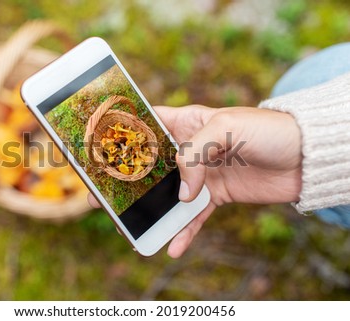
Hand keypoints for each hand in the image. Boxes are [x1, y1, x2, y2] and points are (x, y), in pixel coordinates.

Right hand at [88, 105, 301, 257]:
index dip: (122, 135)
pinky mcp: (214, 196)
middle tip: (103, 196)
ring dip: (150, 212)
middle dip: (127, 181)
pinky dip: (183, 232)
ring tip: (131, 228)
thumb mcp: (228, 126)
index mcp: (187, 122)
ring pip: (167, 195)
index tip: (99, 149)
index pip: (146, 125)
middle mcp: (188, 149)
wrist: (304, 156)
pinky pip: (193, 217)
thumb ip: (197, 154)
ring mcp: (199, 175)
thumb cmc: (267, 130)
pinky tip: (173, 247)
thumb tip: (182, 193)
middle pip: (149, 166)